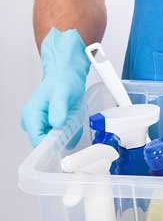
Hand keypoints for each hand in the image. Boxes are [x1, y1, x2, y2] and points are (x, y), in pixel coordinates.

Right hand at [21, 28, 89, 145]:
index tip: (66, 143)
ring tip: (72, 117)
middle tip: (72, 123)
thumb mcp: (63, 92)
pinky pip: (61, 135)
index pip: (37, 142)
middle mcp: (32, 121)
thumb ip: (58, 108)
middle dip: (62, 138)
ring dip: (67, 133)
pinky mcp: (49, 124)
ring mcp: (40, 123)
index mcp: (31, 115)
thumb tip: (55, 123)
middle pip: (47, 144)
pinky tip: (72, 118)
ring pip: (55, 141)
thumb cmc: (63, 80)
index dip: (52, 147)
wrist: (67, 74)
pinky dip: (69, 130)